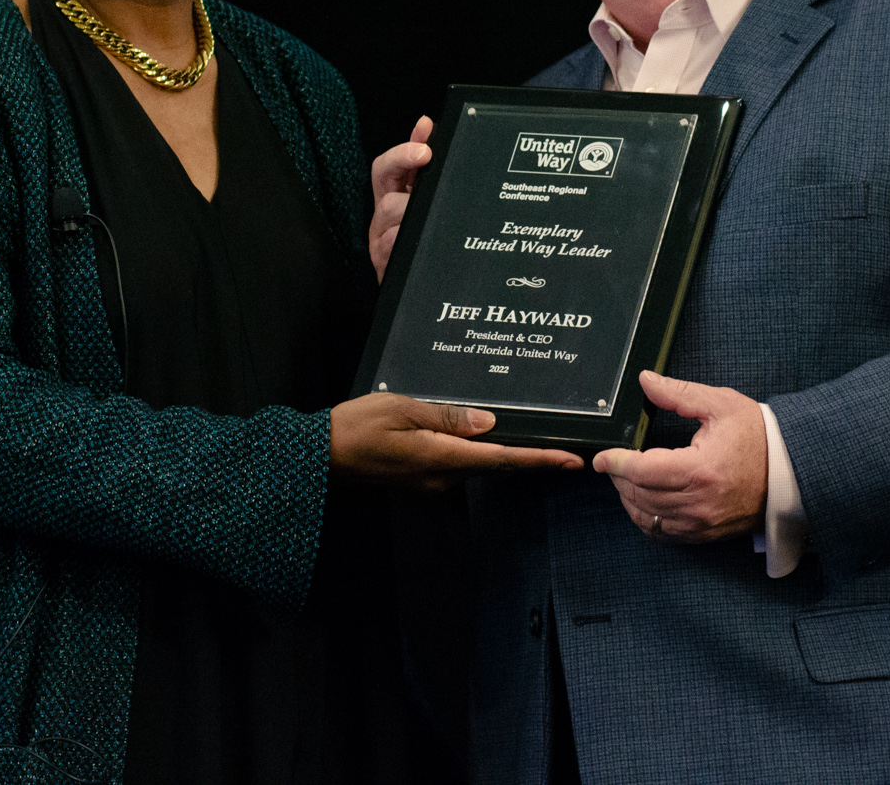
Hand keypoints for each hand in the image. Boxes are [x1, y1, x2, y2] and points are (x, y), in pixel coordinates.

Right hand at [330, 392, 582, 490]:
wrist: (319, 456)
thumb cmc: (355, 428)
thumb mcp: (402, 409)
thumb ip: (448, 416)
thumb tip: (489, 423)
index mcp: (440, 458)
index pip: (502, 460)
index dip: (539, 459)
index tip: (570, 461)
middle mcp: (441, 476)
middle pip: (496, 465)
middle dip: (530, 456)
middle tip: (562, 446)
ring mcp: (430, 480)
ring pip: (478, 464)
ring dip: (504, 453)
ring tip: (530, 436)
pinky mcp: (420, 476)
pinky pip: (458, 463)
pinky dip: (478, 451)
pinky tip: (482, 435)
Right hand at [369, 115, 433, 282]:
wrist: (421, 291)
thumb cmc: (421, 239)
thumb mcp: (424, 197)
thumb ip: (423, 161)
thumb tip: (426, 123)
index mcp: (393, 197)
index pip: (385, 167)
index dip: (402, 154)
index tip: (425, 149)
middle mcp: (383, 217)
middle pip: (384, 188)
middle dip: (406, 176)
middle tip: (427, 167)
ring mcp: (381, 240)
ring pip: (390, 215)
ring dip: (410, 214)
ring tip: (430, 220)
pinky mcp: (384, 264)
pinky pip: (390, 246)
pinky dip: (404, 241)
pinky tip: (422, 244)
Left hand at [592, 370, 767, 542]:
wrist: (792, 472)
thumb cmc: (760, 437)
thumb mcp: (721, 405)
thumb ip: (679, 394)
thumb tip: (646, 381)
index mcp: (701, 469)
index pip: (642, 470)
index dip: (616, 463)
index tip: (602, 456)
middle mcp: (699, 502)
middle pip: (640, 495)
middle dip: (619, 478)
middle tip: (612, 462)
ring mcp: (702, 523)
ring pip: (648, 517)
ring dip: (629, 499)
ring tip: (625, 479)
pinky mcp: (706, 534)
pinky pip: (664, 533)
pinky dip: (646, 518)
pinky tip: (643, 501)